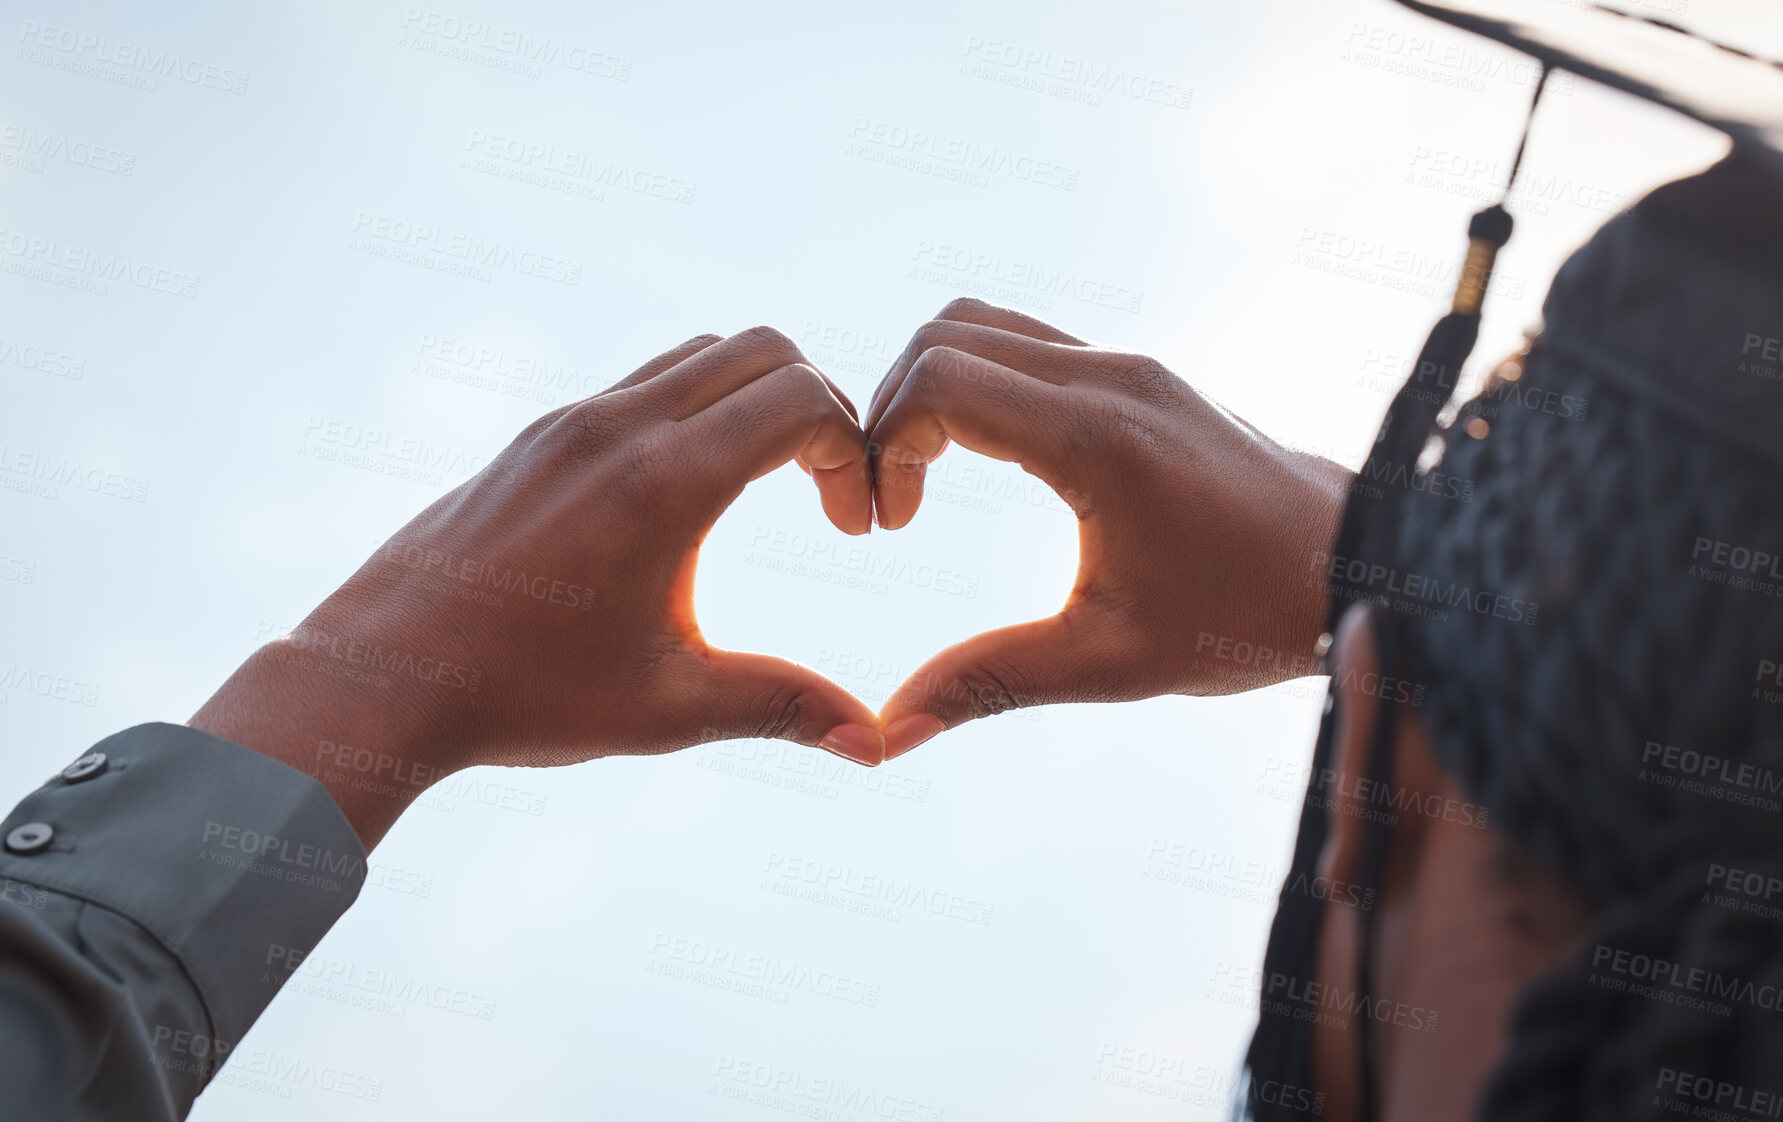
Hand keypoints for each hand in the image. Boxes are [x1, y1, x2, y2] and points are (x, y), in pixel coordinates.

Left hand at [193, 328, 882, 846]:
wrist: (384, 675)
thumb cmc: (524, 694)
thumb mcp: (670, 709)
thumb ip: (782, 707)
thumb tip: (873, 744)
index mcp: (664, 483)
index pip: (802, 398)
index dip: (852, 452)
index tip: (850, 528)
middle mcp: (619, 427)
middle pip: (764, 349)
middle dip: (820, 408)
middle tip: (824, 494)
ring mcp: (573, 420)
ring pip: (701, 353)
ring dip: (755, 399)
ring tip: (766, 488)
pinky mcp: (541, 433)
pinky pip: (644, 381)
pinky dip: (696, 406)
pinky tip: (686, 497)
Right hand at [864, 299, 1349, 757]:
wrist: (1361, 566)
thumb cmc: (1246, 618)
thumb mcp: (1111, 662)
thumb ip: (991, 682)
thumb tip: (891, 731)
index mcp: (1096, 437)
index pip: (940, 382)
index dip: (885, 443)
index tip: (891, 525)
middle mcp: (1110, 376)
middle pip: (944, 338)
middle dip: (892, 414)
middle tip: (895, 507)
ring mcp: (1128, 364)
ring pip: (981, 324)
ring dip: (930, 389)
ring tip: (925, 479)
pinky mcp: (1140, 372)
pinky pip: (1026, 341)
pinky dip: (976, 380)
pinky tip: (982, 461)